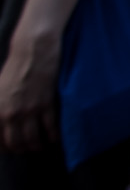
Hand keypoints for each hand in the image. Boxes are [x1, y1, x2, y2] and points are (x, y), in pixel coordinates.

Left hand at [0, 26, 59, 152]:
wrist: (34, 49)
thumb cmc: (16, 65)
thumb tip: (3, 121)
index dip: (7, 148)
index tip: (14, 147)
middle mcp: (11, 113)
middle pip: (16, 143)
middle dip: (24, 149)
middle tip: (30, 148)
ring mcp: (30, 109)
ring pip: (33, 139)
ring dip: (39, 146)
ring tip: (43, 145)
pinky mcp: (47, 103)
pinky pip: (51, 128)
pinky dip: (54, 136)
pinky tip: (56, 137)